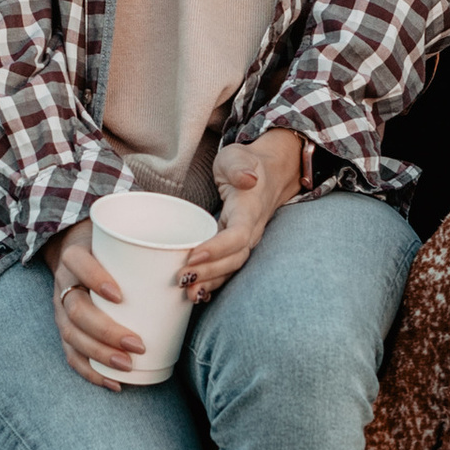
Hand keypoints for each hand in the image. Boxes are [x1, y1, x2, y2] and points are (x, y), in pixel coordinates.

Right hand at [42, 223, 146, 385]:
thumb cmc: (114, 252)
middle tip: (137, 344)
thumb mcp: (125, 244)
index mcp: (76, 257)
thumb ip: (152, 252)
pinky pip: (71, 355)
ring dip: (99, 354)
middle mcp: (64, 283)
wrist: (82, 256)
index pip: (78, 264)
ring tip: (127, 366)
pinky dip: (92, 372)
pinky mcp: (66, 330)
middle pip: (76, 310)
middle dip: (105, 331)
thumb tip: (197, 271)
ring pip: (72, 335)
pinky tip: (114, 383)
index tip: (119, 295)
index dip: (94, 278)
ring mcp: (61, 310)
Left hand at [177, 129, 301, 300]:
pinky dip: (212, 283)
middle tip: (182, 278)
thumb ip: (239, 167)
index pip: (238, 235)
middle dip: (209, 272)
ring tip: (187, 294)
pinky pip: (226, 268)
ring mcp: (244, 241)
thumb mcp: (238, 156)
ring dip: (210, 283)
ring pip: (230, 268)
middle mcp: (250, 230)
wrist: (267, 173)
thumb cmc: (245, 162)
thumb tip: (248, 179)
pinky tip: (194, 293)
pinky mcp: (234, 246)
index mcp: (250, 210)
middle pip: (233, 259)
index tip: (193, 255)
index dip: (217, 248)